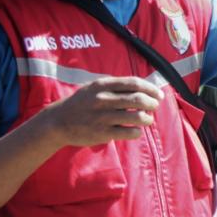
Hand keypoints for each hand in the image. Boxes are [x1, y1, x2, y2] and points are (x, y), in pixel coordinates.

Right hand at [41, 77, 162, 148]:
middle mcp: (103, 100)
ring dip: (147, 118)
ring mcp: (102, 117)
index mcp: (102, 85)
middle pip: (138, 99)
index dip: (150, 88)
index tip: (158, 94)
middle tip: (155, 106)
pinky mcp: (102, 133)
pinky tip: (136, 131)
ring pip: (136, 117)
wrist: (57, 122)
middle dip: (152, 103)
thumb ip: (115, 86)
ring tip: (147, 119)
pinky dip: (137, 132)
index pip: (134, 83)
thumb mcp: (94, 88)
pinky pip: (129, 132)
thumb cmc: (82, 103)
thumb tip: (144, 87)